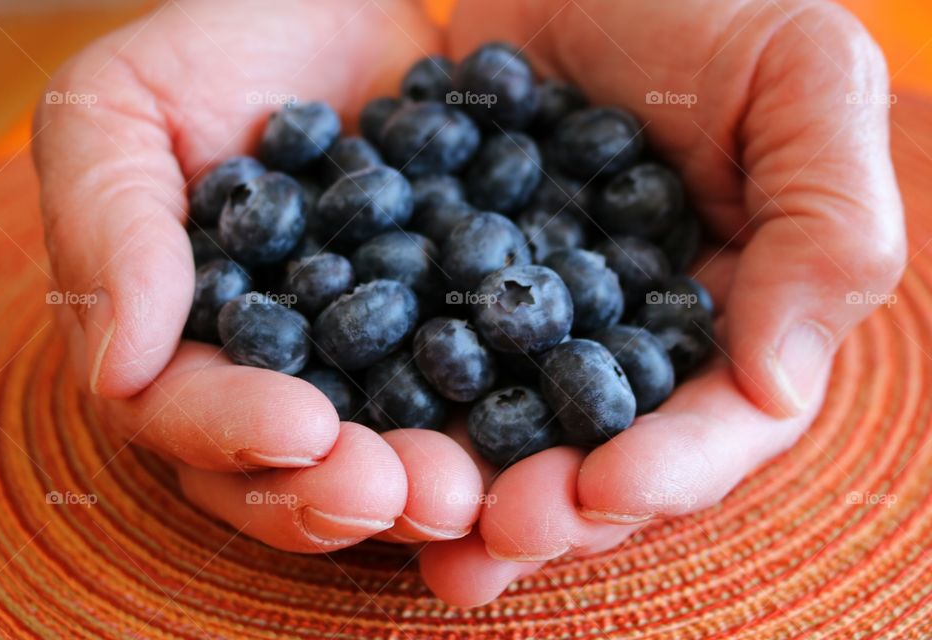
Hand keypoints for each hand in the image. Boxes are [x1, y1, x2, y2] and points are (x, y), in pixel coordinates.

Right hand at [33, 0, 483, 551]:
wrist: (340, 12)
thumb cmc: (212, 54)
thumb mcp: (120, 111)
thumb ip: (112, 232)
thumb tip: (116, 372)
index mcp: (186, 344)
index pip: (192, 416)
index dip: (238, 435)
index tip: (302, 430)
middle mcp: (282, 377)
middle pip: (300, 468)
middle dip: (348, 491)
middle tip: (409, 497)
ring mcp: (379, 365)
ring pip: (398, 453)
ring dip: (436, 485)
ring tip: (476, 492)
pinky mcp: (457, 334)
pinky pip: (491, 392)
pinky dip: (517, 423)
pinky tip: (555, 439)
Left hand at [418, 0, 904, 605]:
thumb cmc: (706, 5)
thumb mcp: (803, 82)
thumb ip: (825, 230)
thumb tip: (776, 386)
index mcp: (738, 314)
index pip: (720, 424)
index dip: (666, 470)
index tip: (600, 492)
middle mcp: (639, 340)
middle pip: (606, 455)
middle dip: (553, 504)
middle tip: (493, 536)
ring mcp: (542, 323)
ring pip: (512, 431)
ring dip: (470, 486)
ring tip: (422, 523)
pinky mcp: (461, 289)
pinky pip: (428, 360)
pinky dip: (399, 403)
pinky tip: (356, 438)